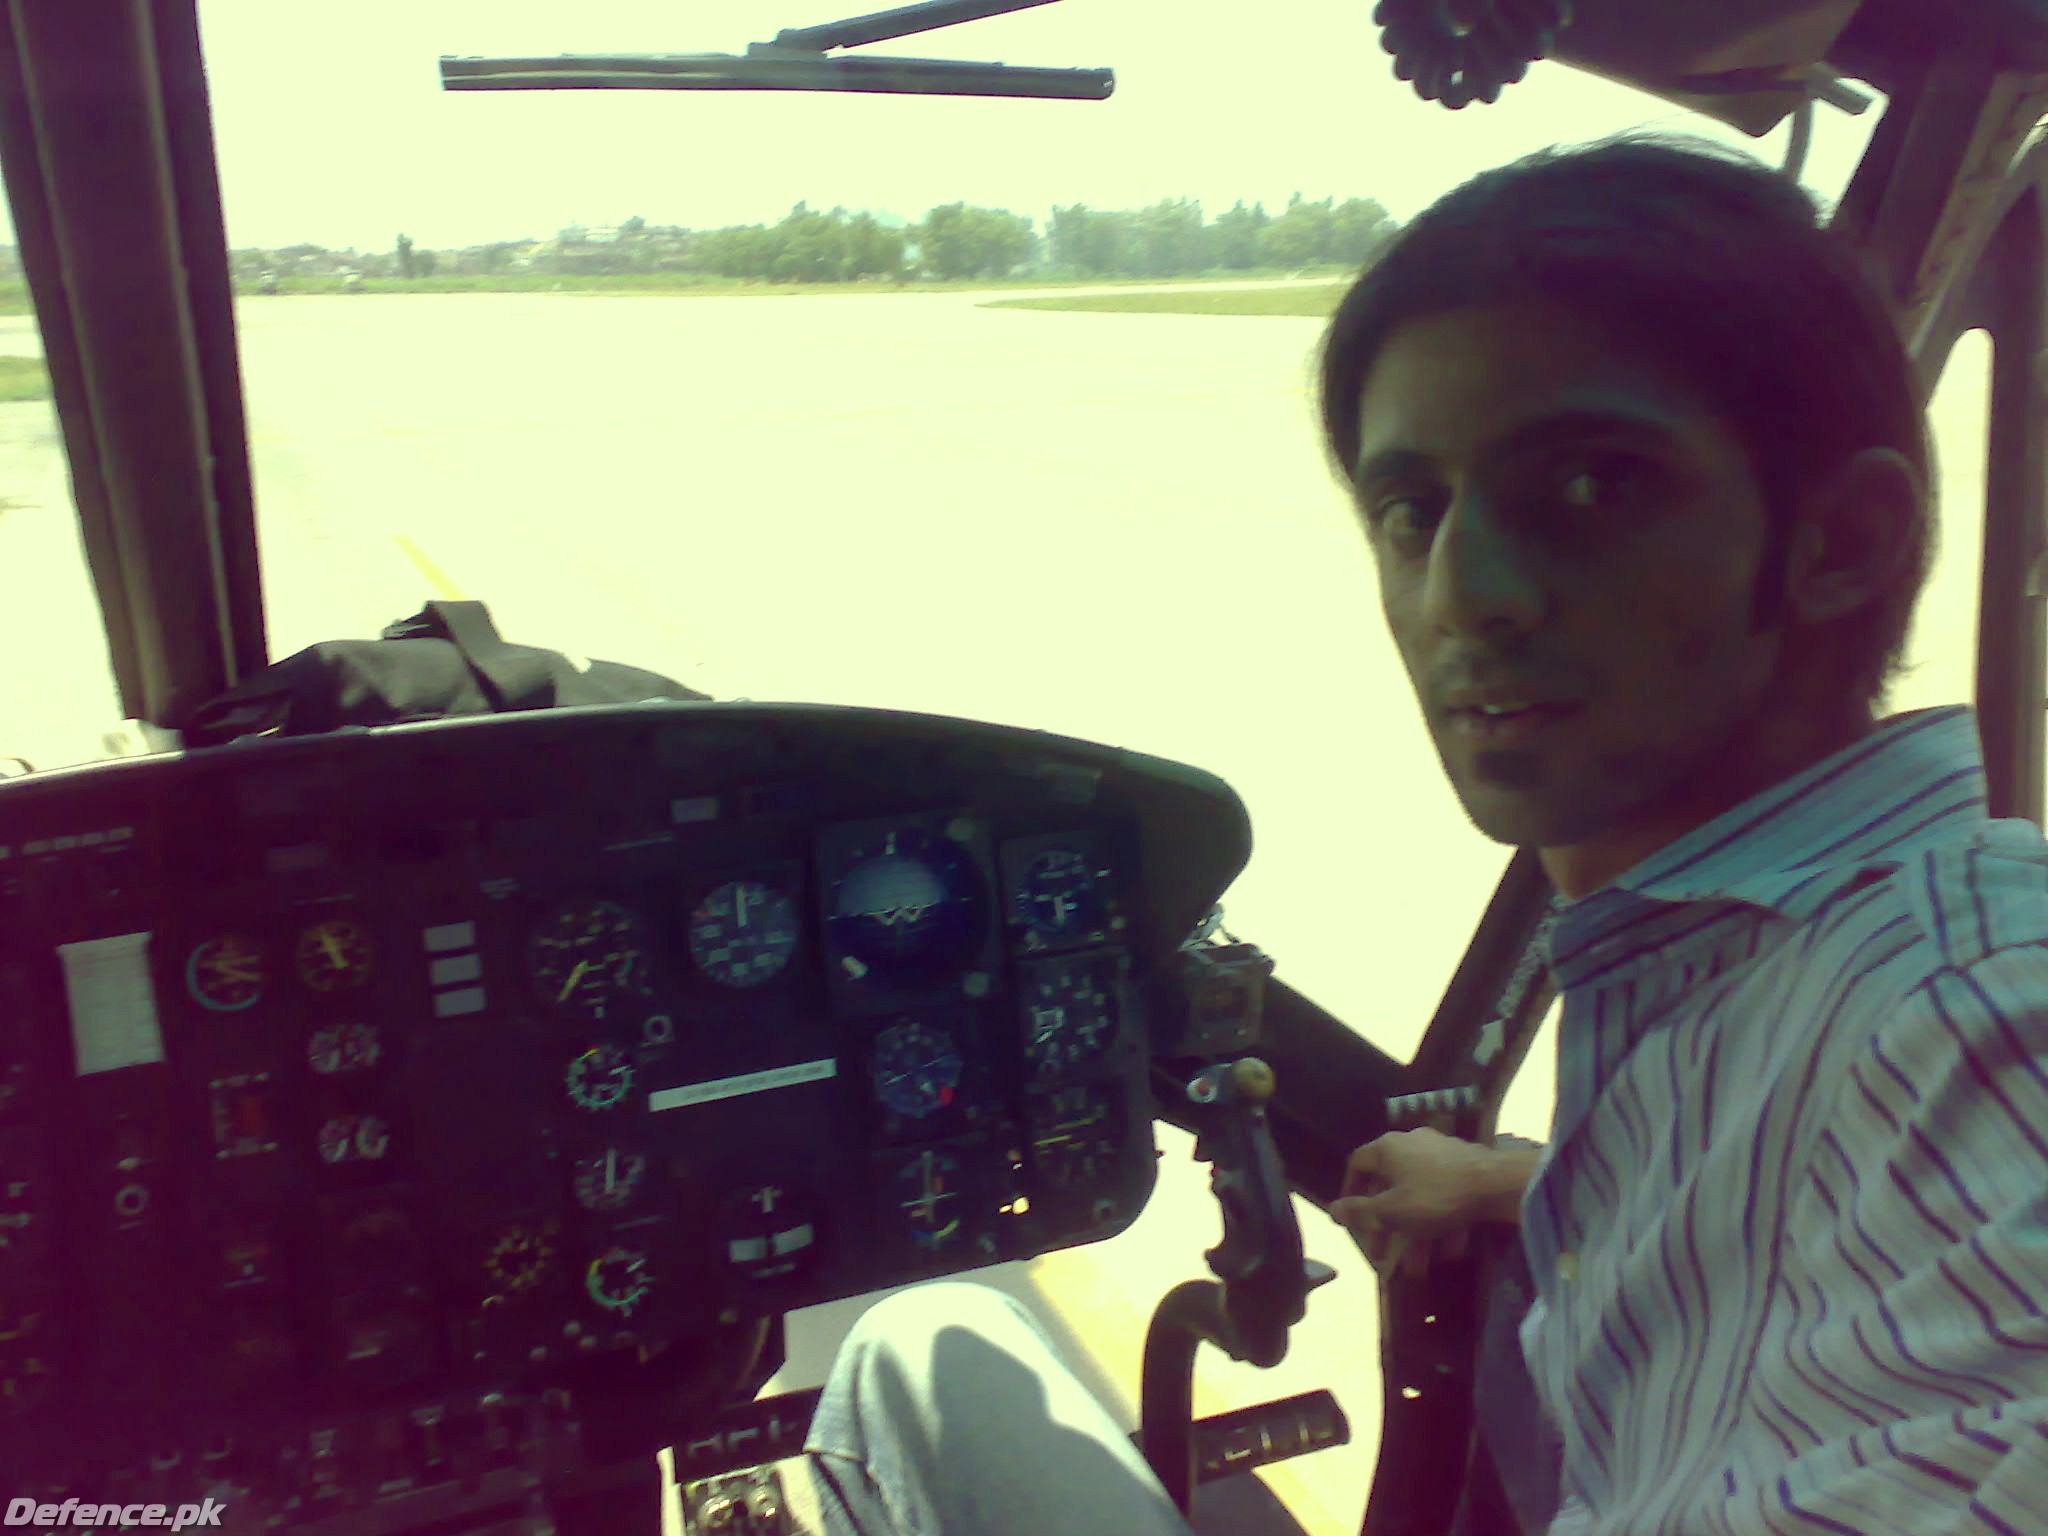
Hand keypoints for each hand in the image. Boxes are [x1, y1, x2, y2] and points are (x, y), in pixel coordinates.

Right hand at [1328, 1126, 1512, 1278]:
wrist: (1497, 1184)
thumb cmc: (1435, 1196)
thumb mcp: (1392, 1211)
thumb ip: (1361, 1213)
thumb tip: (1332, 1209)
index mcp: (1388, 1148)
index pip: (1357, 1164)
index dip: (1350, 1192)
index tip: (1351, 1219)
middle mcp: (1411, 1144)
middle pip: (1389, 1186)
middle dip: (1386, 1225)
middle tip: (1383, 1254)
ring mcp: (1440, 1153)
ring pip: (1419, 1196)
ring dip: (1415, 1231)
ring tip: (1418, 1265)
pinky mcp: (1465, 1166)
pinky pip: (1444, 1195)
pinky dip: (1441, 1221)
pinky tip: (1449, 1249)